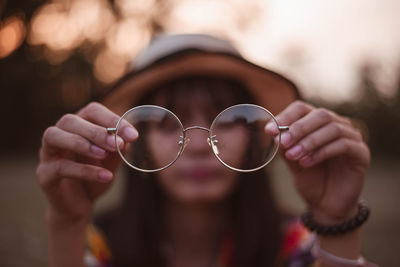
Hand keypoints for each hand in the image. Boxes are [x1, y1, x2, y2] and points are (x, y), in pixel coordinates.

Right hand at [36, 102, 137, 222]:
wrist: (81, 204)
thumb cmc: (96, 175)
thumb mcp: (113, 161)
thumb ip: (119, 149)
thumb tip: (126, 138)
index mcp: (78, 125)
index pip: (92, 111)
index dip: (112, 120)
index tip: (133, 136)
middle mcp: (59, 134)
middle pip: (69, 120)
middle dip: (96, 131)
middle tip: (117, 144)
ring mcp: (48, 153)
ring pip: (53, 136)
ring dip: (81, 143)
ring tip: (104, 154)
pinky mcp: (44, 174)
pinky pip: (60, 167)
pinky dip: (84, 171)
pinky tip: (106, 176)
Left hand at [266, 101, 369, 223]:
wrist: (326, 205)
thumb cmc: (310, 180)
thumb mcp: (292, 162)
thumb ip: (286, 147)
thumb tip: (275, 132)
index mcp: (318, 123)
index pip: (302, 108)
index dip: (286, 116)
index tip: (269, 130)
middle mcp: (338, 125)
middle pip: (320, 115)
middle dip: (298, 128)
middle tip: (282, 143)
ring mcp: (352, 138)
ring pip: (333, 128)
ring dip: (309, 142)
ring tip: (293, 156)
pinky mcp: (362, 153)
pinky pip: (343, 145)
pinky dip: (322, 152)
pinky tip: (306, 163)